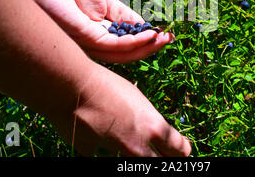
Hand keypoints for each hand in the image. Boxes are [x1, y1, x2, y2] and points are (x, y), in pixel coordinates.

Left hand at [29, 0, 173, 62]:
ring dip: (145, 47)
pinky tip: (146, 35)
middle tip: (169, 39)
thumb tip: (141, 24)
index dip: (147, 41)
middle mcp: (95, 43)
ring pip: (122, 54)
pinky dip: (132, 42)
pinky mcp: (84, 38)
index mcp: (100, 33)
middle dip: (150, 47)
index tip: (166, 34)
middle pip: (127, 53)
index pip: (126, 43)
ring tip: (162, 38)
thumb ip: (119, 14)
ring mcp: (88, 43)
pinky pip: (112, 45)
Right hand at [53, 64, 191, 156]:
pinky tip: (103, 141)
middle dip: (164, 160)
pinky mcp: (94, 157)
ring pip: (136, 168)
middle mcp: (139, 147)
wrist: (72, 88)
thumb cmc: (106, 86)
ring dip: (137, 157)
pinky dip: (107, 154)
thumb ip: (150, 120)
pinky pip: (106, 159)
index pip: (180, 151)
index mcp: (155, 128)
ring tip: (130, 145)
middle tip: (162, 154)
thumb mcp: (137, 100)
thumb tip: (158, 132)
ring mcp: (117, 156)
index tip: (181, 148)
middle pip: (163, 165)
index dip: (182, 150)